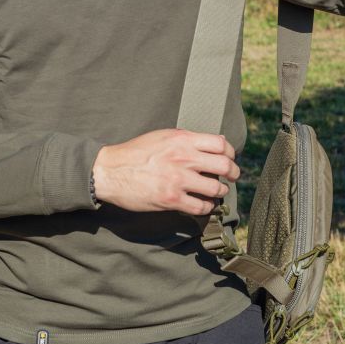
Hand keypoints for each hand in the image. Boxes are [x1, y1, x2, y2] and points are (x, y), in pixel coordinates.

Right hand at [92, 128, 239, 215]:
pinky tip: (204, 204)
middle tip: (232, 177)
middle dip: (233, 173)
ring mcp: (178, 180)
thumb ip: (187, 139)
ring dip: (221, 191)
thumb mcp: (162, 136)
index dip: (230, 152)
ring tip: (218, 192)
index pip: (221, 144)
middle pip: (224, 165)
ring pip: (216, 188)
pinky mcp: (171, 199)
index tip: (230, 158)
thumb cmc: (135, 153)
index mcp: (182, 140)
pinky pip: (200, 206)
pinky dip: (207, 207)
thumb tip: (214, 142)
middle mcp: (183, 158)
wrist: (110, 171)